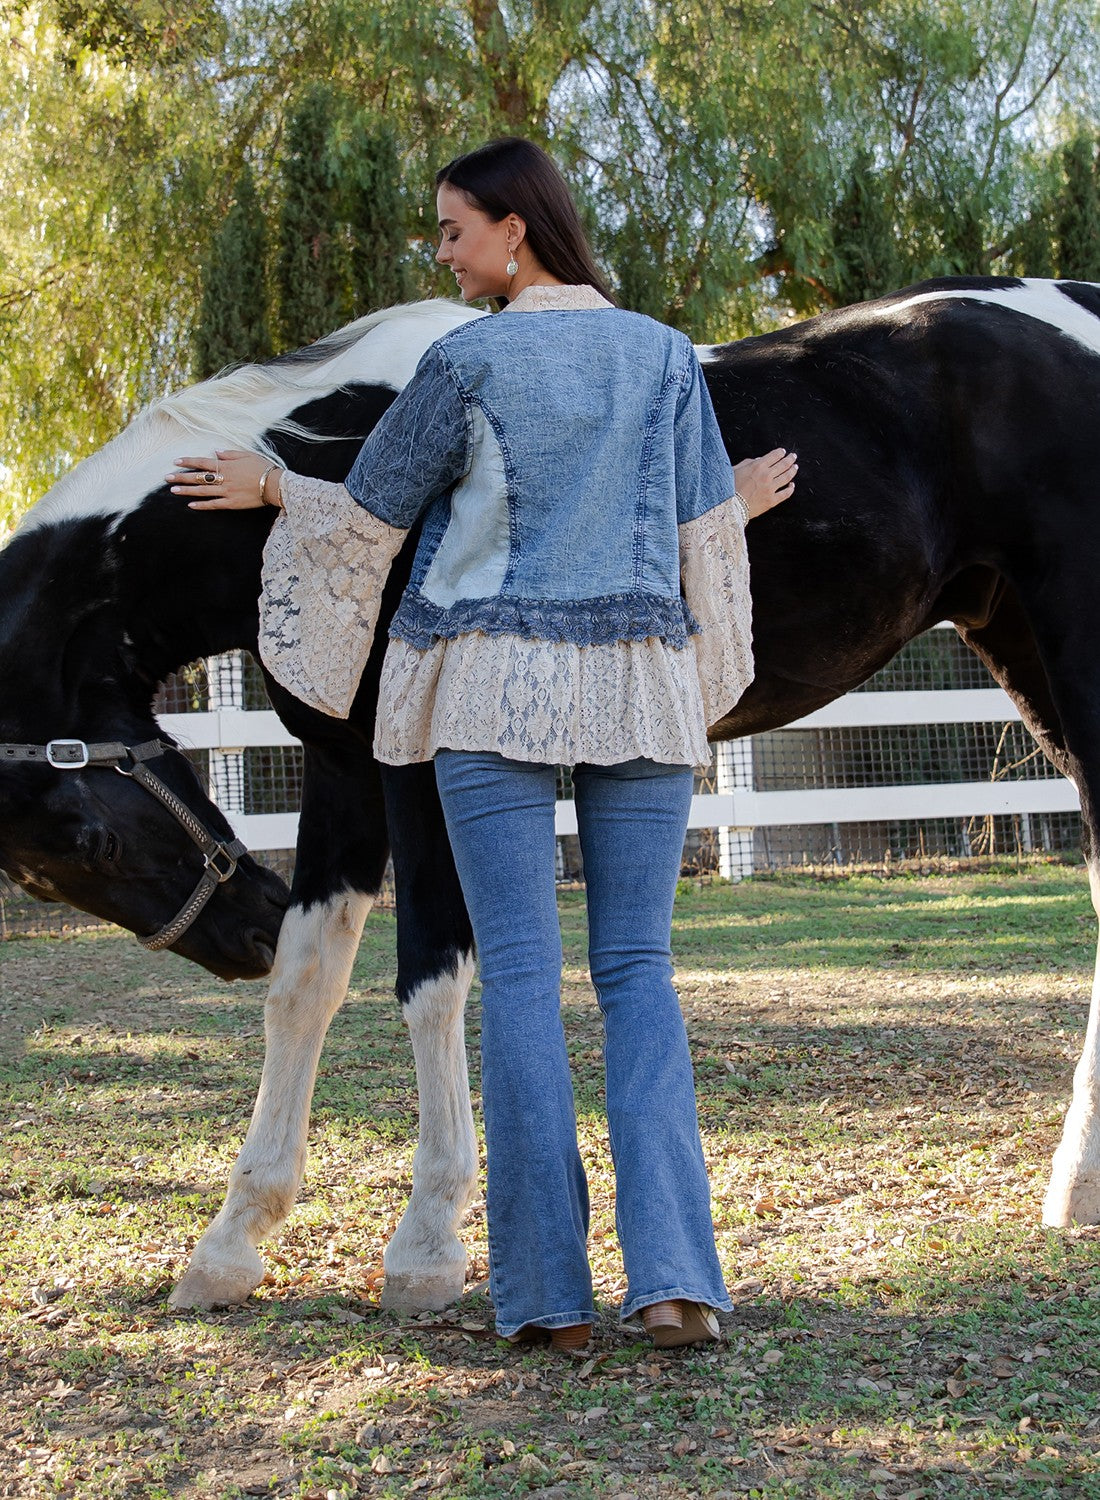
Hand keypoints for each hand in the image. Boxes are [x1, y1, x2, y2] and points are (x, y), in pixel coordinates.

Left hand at [166, 450, 282, 509]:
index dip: (188, 462)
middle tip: (167, 478)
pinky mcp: (232, 503)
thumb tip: (215, 452)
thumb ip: (229, 454)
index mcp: (226, 465)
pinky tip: (191, 505)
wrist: (274, 484)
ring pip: (202, 491)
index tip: (175, 462)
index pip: (202, 462)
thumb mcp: (247, 455)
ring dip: (187, 491)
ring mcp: (226, 491)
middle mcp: (223, 478)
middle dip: (182, 477)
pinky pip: (214, 504)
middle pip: (198, 477)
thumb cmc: (263, 467)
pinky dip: (202, 505)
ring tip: (173, 491)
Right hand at [733, 448, 797, 519]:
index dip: (780, 452)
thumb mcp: (735, 470)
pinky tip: (792, 485)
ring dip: (793, 471)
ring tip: (795, 467)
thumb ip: (748, 462)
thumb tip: (759, 460)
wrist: (729, 507)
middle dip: (790, 459)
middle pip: (784, 464)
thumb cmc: (729, 488)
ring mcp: (770, 488)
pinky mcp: (772, 501)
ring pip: (787, 477)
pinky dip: (791, 488)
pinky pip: (786, 494)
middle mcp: (766, 476)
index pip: (774, 455)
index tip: (783, 452)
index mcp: (758, 466)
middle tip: (793, 456)